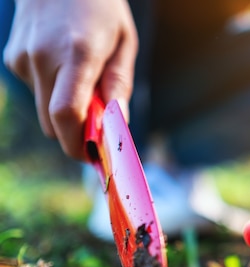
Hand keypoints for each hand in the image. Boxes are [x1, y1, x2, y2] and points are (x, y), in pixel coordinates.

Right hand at [3, 0, 136, 159]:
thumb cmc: (100, 8)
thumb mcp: (124, 42)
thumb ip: (119, 85)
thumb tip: (118, 126)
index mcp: (78, 53)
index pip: (67, 113)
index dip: (79, 143)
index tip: (96, 156)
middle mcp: (44, 57)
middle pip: (54, 123)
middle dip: (76, 135)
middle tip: (98, 129)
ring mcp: (23, 58)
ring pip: (44, 110)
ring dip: (66, 110)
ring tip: (83, 78)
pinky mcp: (13, 59)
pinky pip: (37, 92)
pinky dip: (53, 90)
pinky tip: (62, 62)